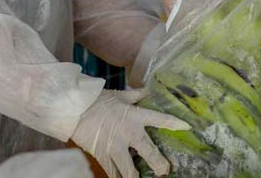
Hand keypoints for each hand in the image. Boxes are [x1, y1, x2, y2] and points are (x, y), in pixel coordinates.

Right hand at [70, 89, 189, 177]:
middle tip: (164, 171)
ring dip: (136, 177)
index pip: (160, 119)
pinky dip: (118, 176)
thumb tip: (146, 91)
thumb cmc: (97, 100)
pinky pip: (112, 172)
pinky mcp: (102, 156)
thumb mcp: (119, 95)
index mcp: (135, 116)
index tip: (186, 127)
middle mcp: (128, 133)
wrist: (74, 108)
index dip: (174, 123)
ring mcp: (115, 147)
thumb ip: (135, 96)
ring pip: (130, 170)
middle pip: (149, 152)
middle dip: (159, 164)